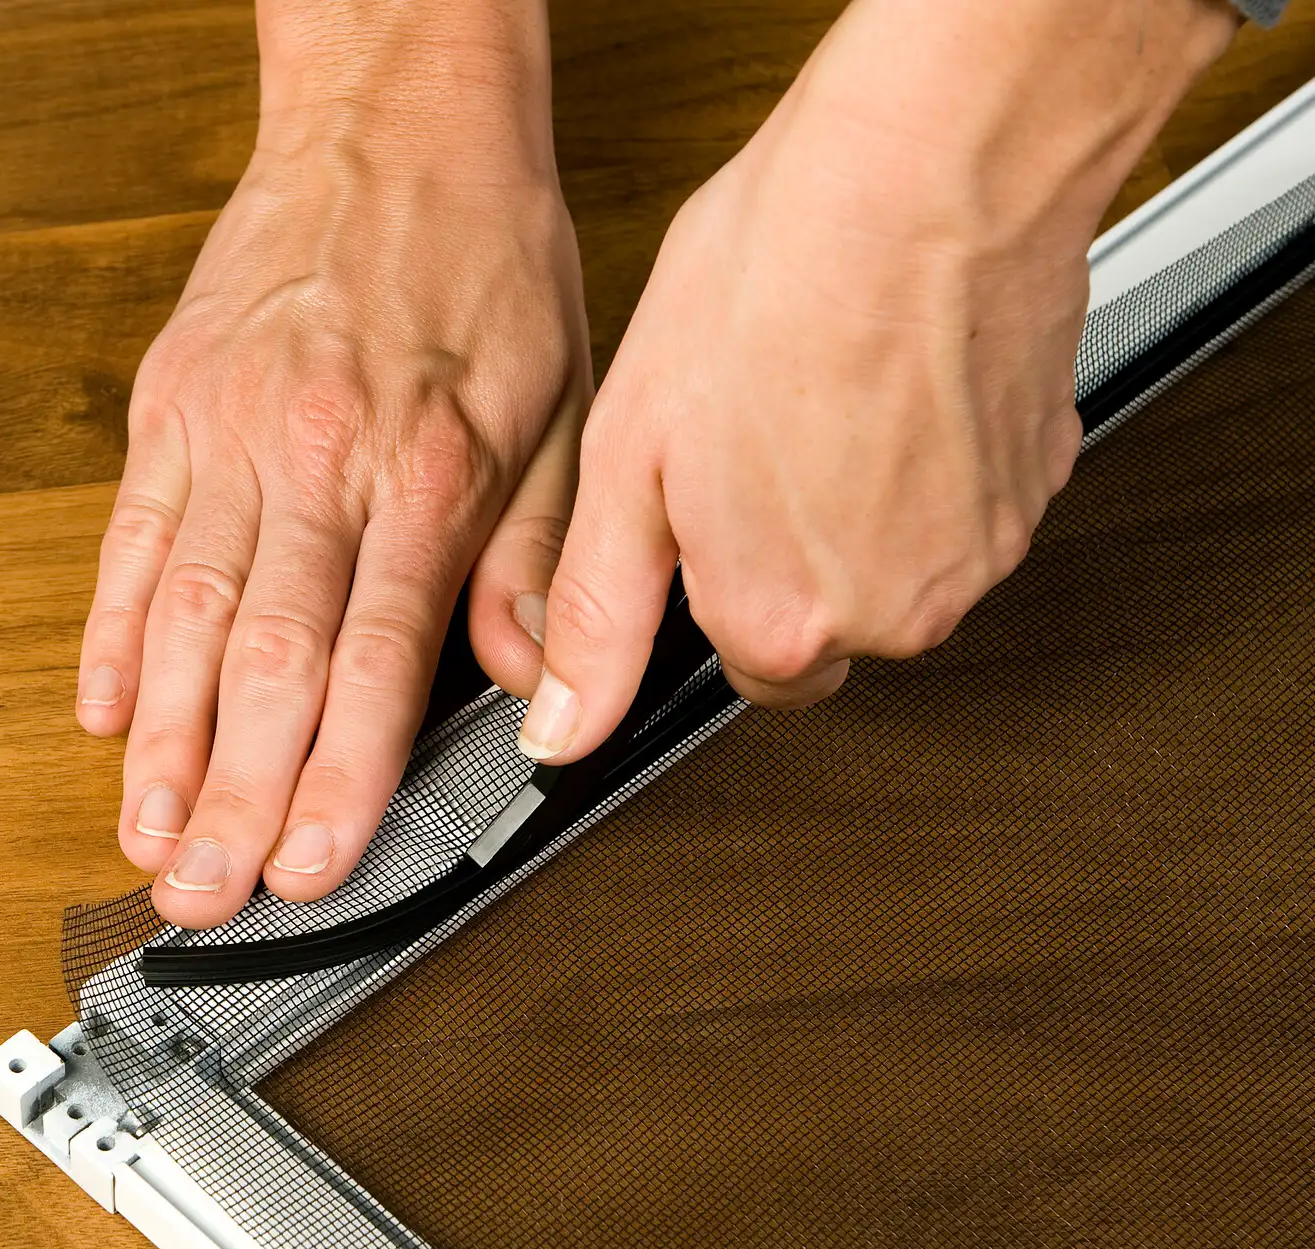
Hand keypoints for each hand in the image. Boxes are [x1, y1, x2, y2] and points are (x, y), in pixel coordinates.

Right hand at [78, 6, 588, 926]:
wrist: (395, 117)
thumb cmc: (486, 264)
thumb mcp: (566, 406)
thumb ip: (539, 560)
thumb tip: (534, 690)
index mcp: (421, 470)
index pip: (374, 659)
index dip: (338, 777)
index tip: (310, 865)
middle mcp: (312, 457)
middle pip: (265, 660)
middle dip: (231, 793)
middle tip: (204, 893)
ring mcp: (225, 431)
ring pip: (182, 615)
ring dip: (159, 742)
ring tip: (146, 834)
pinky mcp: (169, 406)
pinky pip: (128, 540)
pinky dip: (109, 634)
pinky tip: (102, 714)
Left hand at [520, 0, 1235, 759]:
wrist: (930, 164)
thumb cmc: (779, 283)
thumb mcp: (628, 458)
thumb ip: (599, 615)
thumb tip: (563, 728)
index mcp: (780, 621)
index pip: (742, 670)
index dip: (717, 587)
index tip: (714, 519)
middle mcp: (893, 614)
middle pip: (824, 626)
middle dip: (788, 559)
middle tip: (761, 445)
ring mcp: (979, 554)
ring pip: (897, 569)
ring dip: (861, 513)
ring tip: (825, 401)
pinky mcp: (1041, 486)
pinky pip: (965, 509)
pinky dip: (930, 467)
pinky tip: (893, 387)